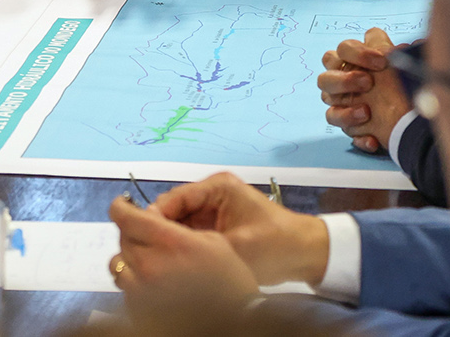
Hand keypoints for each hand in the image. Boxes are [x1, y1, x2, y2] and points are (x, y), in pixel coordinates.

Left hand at [109, 195, 258, 323]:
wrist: (234, 319)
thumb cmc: (229, 283)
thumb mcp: (212, 241)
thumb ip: (177, 226)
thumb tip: (153, 217)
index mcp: (170, 242)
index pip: (125, 216)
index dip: (121, 207)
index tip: (123, 205)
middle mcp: (150, 265)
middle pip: (123, 238)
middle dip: (133, 232)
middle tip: (149, 236)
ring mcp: (141, 290)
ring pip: (119, 263)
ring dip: (130, 257)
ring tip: (150, 261)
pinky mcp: (139, 309)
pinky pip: (125, 287)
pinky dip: (135, 280)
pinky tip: (155, 282)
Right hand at [145, 172, 331, 286]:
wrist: (306, 254)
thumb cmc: (278, 245)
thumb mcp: (236, 246)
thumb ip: (199, 245)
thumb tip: (166, 250)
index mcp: (218, 187)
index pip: (175, 197)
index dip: (157, 217)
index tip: (143, 237)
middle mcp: (212, 194)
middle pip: (174, 210)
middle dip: (162, 230)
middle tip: (148, 251)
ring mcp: (214, 210)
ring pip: (180, 224)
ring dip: (173, 240)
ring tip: (161, 258)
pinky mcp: (217, 226)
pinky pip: (191, 234)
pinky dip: (185, 246)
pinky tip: (177, 262)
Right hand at [319, 29, 410, 153]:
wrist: (415, 121)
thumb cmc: (404, 85)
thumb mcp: (403, 66)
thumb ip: (398, 52)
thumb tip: (413, 45)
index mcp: (353, 61)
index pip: (343, 49)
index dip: (358, 53)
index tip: (381, 61)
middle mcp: (343, 81)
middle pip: (325, 77)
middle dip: (345, 80)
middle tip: (368, 83)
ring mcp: (343, 104)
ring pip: (327, 104)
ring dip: (345, 108)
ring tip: (366, 112)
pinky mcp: (350, 127)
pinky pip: (345, 132)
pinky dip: (359, 135)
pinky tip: (374, 139)